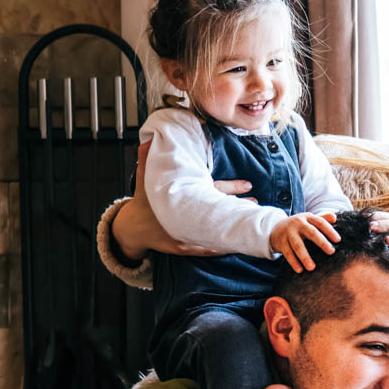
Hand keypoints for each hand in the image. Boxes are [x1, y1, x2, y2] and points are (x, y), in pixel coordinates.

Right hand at [116, 142, 255, 258]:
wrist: (132, 229)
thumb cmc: (142, 202)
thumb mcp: (144, 179)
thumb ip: (146, 158)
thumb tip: (147, 139)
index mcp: (179, 197)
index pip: (211, 189)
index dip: (231, 187)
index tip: (249, 185)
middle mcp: (182, 216)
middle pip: (217, 210)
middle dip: (238, 207)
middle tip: (256, 203)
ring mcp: (182, 233)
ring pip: (214, 232)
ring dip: (233, 227)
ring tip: (251, 222)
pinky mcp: (182, 247)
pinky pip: (207, 249)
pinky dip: (221, 248)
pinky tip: (236, 245)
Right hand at [269, 212, 341, 271]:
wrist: (276, 229)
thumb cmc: (299, 227)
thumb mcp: (309, 221)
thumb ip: (323, 219)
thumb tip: (335, 217)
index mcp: (307, 217)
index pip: (320, 222)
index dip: (329, 230)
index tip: (338, 240)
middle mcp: (298, 223)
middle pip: (311, 232)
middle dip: (321, 242)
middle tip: (331, 252)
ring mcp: (288, 233)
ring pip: (298, 245)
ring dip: (305, 257)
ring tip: (312, 268)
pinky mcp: (281, 242)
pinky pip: (288, 253)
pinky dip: (294, 262)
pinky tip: (300, 270)